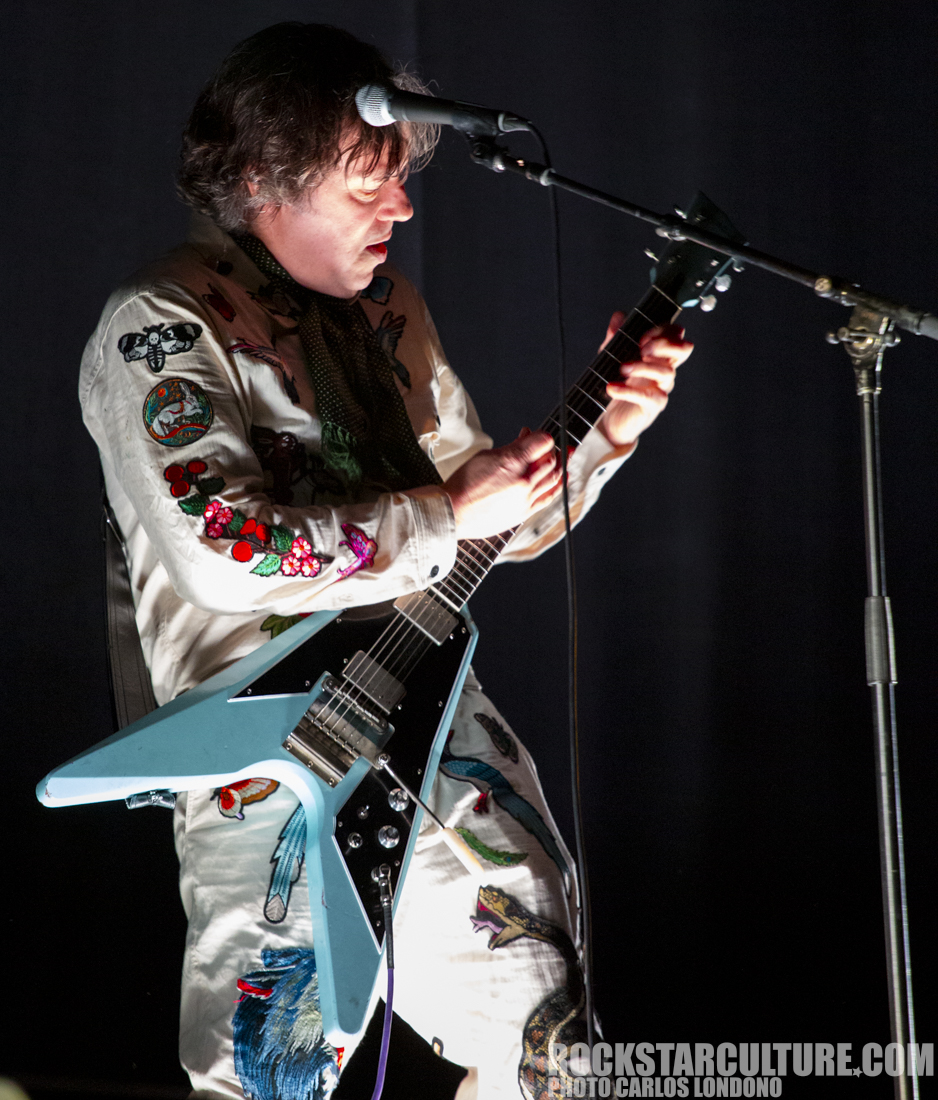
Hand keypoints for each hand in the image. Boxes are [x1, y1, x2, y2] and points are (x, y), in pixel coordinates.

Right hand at [442, 429, 561, 538]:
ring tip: (564, 457)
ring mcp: (525, 499)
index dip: (543, 436)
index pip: (543, 442)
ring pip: (554, 478)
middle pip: (551, 460)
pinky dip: (559, 486)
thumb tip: (526, 437)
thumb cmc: (464, 485)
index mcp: (512, 462)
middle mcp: (523, 481)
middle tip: (548, 446)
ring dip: (560, 465)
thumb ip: (511, 447)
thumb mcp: (486, 456)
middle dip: (551, 449)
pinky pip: (549, 497)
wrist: (453, 512)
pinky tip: (563, 478)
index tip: (539, 435)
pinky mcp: (524, 513)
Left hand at [596, 318, 692, 447]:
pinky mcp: (653, 406)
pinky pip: (650, 396)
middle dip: (664, 344)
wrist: (609, 420)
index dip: (663, 330)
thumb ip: (616, 337)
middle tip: (642, 348)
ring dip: (643, 367)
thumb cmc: (617, 385)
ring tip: (621, 369)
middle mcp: (664, 368)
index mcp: (658, 354)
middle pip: (683, 349)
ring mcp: (661, 388)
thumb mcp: (611, 357)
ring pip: (666, 372)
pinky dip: (629, 391)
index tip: (642, 336)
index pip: (675, 334)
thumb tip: (619, 316)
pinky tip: (612, 388)